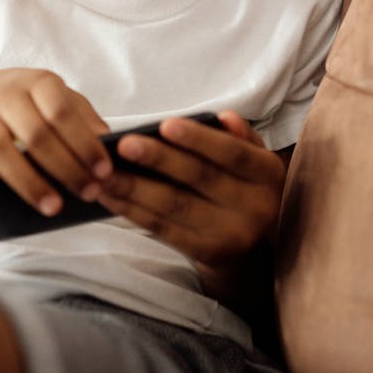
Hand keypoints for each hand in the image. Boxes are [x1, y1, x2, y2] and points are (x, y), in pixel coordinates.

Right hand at [0, 69, 112, 217]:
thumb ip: (81, 114)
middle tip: (87, 195)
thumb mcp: (56, 97)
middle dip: (65, 168)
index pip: (62, 112)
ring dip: (27, 180)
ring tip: (53, 207)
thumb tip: (108, 139)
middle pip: (36, 134)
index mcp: (37, 83)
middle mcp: (6, 94)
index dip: (84, 143)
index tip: (103, 172)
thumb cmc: (26, 102)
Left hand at [95, 111, 284, 269]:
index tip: (164, 124)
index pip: (233, 153)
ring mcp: (233, 234)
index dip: (199, 139)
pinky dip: (135, 212)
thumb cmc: (242, 184)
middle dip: (159, 160)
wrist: (254, 243)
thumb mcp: (253, 157)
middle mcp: (257, 207)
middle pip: (200, 178)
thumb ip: (240, 136)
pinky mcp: (208, 254)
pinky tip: (111, 198)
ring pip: (176, 206)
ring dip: (136, 189)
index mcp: (268, 174)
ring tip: (105, 173)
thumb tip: (225, 117)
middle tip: (123, 145)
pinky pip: (165, 230)